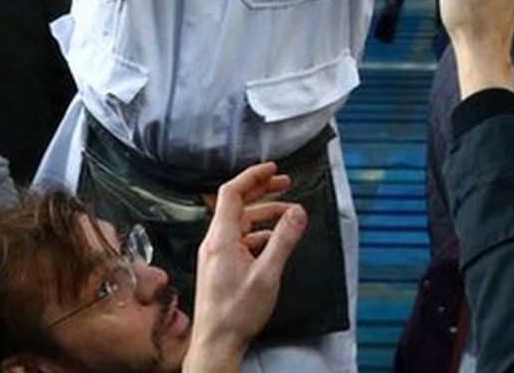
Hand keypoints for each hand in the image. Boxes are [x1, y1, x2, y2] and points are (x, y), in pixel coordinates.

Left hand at [186, 162, 306, 368]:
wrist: (216, 343)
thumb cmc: (236, 314)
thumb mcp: (268, 274)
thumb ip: (284, 240)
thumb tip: (298, 213)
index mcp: (221, 239)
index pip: (231, 193)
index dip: (252, 177)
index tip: (272, 169)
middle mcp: (215, 243)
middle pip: (236, 205)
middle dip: (262, 191)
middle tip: (284, 183)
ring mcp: (216, 255)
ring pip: (240, 223)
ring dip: (264, 215)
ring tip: (288, 215)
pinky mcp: (220, 267)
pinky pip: (240, 240)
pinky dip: (259, 233)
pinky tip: (274, 241)